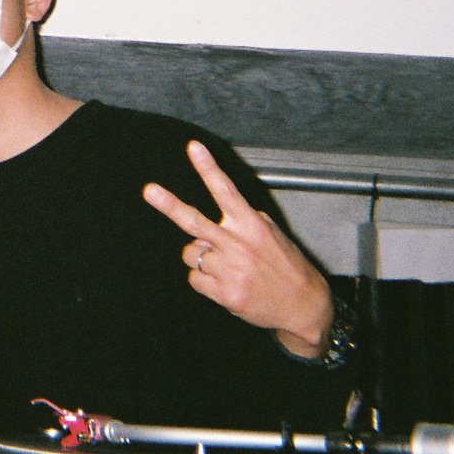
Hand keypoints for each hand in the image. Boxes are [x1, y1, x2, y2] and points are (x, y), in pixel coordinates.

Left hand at [142, 140, 334, 356]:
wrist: (304, 306)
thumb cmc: (286, 265)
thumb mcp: (271, 233)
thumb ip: (242, 221)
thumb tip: (211, 222)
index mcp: (251, 225)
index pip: (226, 191)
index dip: (208, 168)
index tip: (193, 147)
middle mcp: (239, 245)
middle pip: (195, 221)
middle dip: (169, 205)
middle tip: (149, 190)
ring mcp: (230, 270)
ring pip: (191, 253)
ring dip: (200, 257)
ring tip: (225, 265)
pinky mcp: (225, 294)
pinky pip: (194, 279)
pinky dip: (203, 280)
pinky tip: (225, 282)